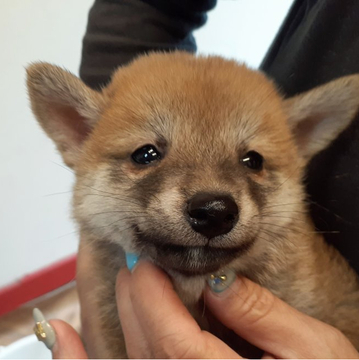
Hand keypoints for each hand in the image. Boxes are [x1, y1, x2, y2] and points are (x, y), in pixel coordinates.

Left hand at [48, 261, 358, 358]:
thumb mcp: (317, 351)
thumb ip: (266, 317)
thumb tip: (219, 282)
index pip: (174, 341)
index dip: (154, 298)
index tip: (145, 263)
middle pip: (149, 351)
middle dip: (137, 302)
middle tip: (136, 263)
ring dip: (100, 336)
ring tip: (88, 300)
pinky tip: (61, 339)